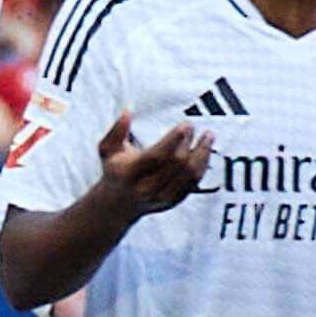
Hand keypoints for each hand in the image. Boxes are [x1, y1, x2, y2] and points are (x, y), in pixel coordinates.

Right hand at [96, 111, 212, 214]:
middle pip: (175, 164)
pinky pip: (194, 182)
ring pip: (189, 175)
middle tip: (192, 126)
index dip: (173, 140)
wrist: (119, 204)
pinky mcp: (174, 201)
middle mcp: (146, 188)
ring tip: (208, 136)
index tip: (185, 125)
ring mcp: (162, 197)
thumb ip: (116, 130)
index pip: (156, 156)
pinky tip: (206, 151)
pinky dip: (203, 165)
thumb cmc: (115, 170)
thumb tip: (128, 112)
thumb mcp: (107, 150)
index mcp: (130, 174)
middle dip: (188, 143)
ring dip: (202, 153)